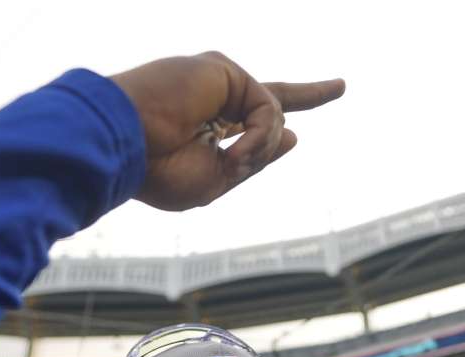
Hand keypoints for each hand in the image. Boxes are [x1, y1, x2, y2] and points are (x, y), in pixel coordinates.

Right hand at [110, 52, 344, 210]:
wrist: (123, 146)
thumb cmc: (156, 172)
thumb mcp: (214, 180)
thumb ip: (254, 159)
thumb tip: (294, 137)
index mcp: (209, 129)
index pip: (250, 123)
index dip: (275, 130)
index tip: (297, 135)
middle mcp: (215, 100)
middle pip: (271, 98)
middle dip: (310, 94)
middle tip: (342, 86)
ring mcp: (219, 82)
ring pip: (273, 116)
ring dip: (260, 149)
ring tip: (231, 162)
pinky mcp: (224, 68)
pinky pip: (269, 109)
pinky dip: (261, 136)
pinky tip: (237, 150)